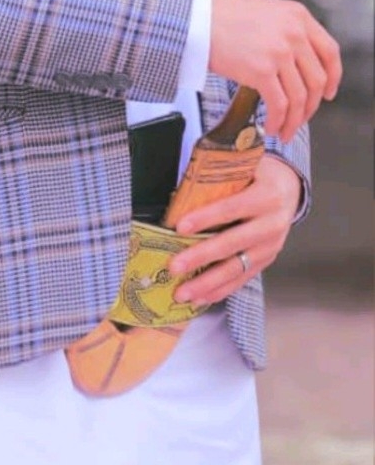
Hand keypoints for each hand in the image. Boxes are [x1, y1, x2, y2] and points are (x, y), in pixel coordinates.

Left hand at [169, 155, 301, 306]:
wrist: (290, 189)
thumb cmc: (257, 174)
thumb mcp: (246, 166)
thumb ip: (221, 177)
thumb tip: (180, 191)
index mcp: (266, 196)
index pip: (232, 208)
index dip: (206, 217)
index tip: (179, 227)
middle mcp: (272, 224)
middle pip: (232, 243)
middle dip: (201, 256)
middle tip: (174, 266)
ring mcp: (271, 246)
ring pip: (236, 268)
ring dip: (207, 283)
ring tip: (181, 293)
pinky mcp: (267, 261)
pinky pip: (242, 278)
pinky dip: (220, 290)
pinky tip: (199, 298)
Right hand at [209, 0, 340, 140]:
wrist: (195, 19)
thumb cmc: (223, 17)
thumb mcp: (266, 12)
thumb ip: (287, 31)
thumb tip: (298, 66)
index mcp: (298, 16)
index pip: (330, 51)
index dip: (334, 77)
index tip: (329, 93)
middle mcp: (294, 32)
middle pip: (317, 79)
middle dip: (311, 106)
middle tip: (301, 118)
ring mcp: (280, 52)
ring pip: (300, 97)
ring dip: (295, 120)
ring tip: (284, 130)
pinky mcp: (262, 71)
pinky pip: (279, 105)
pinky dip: (278, 121)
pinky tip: (271, 128)